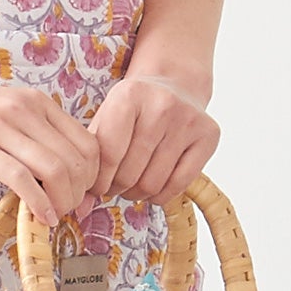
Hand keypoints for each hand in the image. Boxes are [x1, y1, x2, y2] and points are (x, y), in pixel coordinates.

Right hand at [0, 69, 99, 225]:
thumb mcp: (2, 111)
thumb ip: (31, 133)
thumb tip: (61, 169)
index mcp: (35, 101)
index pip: (87, 141)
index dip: (94, 176)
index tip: (82, 196)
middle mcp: (23, 109)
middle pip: (77, 159)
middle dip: (81, 193)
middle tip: (69, 211)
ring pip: (55, 170)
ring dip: (63, 201)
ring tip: (54, 216)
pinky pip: (21, 179)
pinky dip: (38, 204)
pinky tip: (39, 218)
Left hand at [86, 73, 219, 205]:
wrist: (174, 85)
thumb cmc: (132, 110)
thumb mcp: (106, 119)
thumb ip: (92, 157)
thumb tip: (82, 206)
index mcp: (129, 96)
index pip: (108, 154)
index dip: (98, 180)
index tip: (96, 187)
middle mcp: (162, 105)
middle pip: (130, 172)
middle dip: (116, 187)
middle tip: (114, 186)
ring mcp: (188, 120)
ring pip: (153, 183)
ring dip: (137, 194)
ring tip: (131, 186)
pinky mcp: (209, 136)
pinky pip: (178, 185)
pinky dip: (160, 196)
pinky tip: (152, 189)